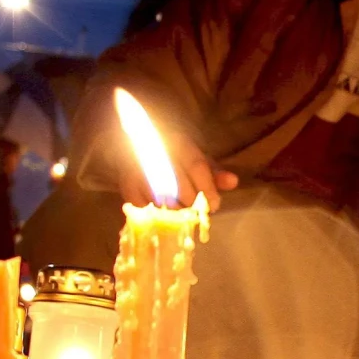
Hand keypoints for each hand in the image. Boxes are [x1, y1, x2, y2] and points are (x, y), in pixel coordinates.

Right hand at [118, 131, 237, 211]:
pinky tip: (164, 217)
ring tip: (182, 216)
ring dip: (175, 211)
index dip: (207, 188)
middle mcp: (157, 151)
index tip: (214, 206)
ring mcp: (138, 167)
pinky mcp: (125, 183)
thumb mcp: (195, 159)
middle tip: (197, 213)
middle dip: (192, 203)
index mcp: (178, 142)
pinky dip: (155, 215)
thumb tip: (233, 182)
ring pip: (161, 198)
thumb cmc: (174, 157)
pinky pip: (142, 206)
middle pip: (179, 185)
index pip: (196, 165)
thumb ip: (214, 172)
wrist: (135, 144)